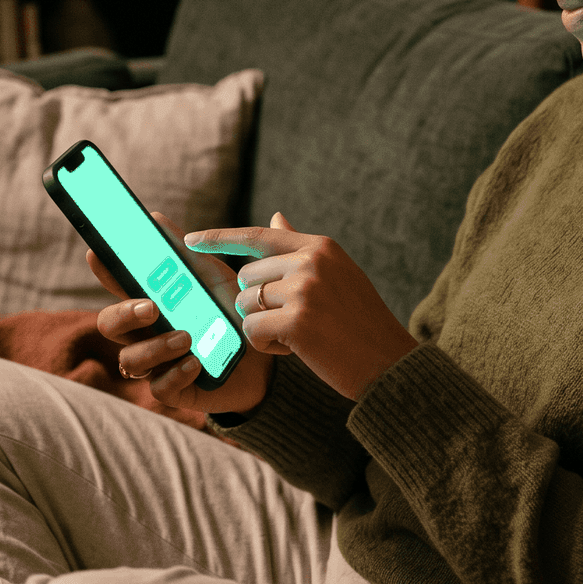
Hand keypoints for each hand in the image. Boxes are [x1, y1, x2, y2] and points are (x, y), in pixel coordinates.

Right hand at [90, 211, 272, 416]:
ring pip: (129, 359)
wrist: (266, 357)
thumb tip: (156, 218)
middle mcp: (147, 333)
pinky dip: (175, 373)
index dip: (103, 272)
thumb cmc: (232, 312)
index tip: (96, 254)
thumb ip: (185, 252)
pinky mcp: (174, 389)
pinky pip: (158, 387)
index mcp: (152, 301)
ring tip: (187, 338)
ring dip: (155, 347)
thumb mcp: (212, 278)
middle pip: (109, 324)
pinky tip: (196, 363)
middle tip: (151, 307)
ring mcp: (157, 362)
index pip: (118, 286)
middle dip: (123, 314)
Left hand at [185, 213, 416, 400]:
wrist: (391, 364)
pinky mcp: (297, 320)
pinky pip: (252, 330)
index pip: (258, 235)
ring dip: (263, 327)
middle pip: (248, 278)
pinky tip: (297, 351)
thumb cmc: (362, 323)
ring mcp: (304, 289)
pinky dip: (267, 346)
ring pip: (247, 305)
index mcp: (321, 247)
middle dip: (260, 305)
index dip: (220, 237)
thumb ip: (300, 251)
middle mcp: (311, 261)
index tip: (191, 239)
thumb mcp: (337, 276)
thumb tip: (274, 219)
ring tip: (300, 336)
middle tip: (297, 323)